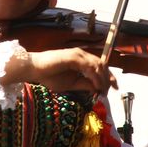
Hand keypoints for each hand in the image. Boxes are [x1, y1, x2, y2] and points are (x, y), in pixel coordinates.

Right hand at [1, 47, 117, 94]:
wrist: (33, 70)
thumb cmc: (49, 76)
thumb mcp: (71, 84)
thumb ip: (84, 84)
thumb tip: (97, 89)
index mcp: (82, 60)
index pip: (100, 66)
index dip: (109, 76)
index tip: (113, 88)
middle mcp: (82, 54)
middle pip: (102, 64)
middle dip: (108, 78)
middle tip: (108, 92)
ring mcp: (78, 54)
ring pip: (97, 65)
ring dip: (102, 79)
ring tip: (101, 91)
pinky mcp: (73, 56)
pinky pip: (89, 66)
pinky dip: (94, 77)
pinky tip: (95, 86)